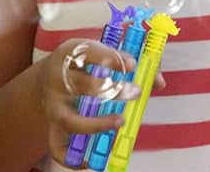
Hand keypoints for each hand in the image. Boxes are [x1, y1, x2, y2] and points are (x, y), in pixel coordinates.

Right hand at [35, 37, 160, 167]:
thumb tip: (159, 82)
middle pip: (83, 86)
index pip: (92, 53)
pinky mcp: (51, 126)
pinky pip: (57, 147)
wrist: (49, 74)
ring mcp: (52, 105)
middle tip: (137, 92)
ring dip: (97, 124)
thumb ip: (134, 61)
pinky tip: (91, 160)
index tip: (133, 65)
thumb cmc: (87, 61)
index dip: (114, 60)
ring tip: (121, 121)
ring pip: (70, 119)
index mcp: (73, 52)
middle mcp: (58, 79)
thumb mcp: (104, 50)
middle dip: (112, 91)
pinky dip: (72, 158)